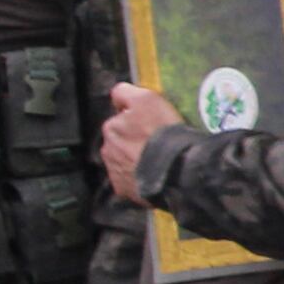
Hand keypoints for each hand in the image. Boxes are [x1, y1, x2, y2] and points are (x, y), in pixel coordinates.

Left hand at [100, 79, 181, 205]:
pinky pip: (130, 181)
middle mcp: (107, 150)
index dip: (138, 120)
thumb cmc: (161, 131)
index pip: (121, 120)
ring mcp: (114, 172)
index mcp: (110, 128)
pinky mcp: (123, 190)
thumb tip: (116, 95)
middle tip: (157, 143)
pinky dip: (139, 177)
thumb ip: (125, 93)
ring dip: (136, 159)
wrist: (176, 168)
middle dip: (134, 141)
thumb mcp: (146, 99)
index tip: (153, 123)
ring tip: (158, 160)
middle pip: (121, 142)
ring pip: (125, 161)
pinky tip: (154, 174)